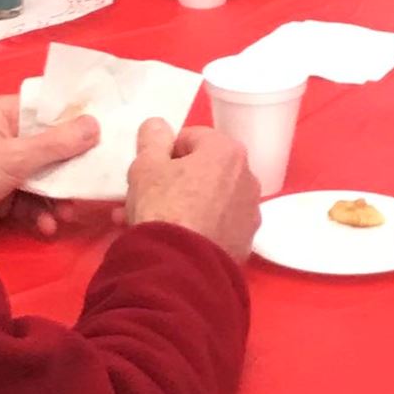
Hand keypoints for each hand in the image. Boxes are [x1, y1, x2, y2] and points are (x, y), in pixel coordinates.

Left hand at [0, 93, 99, 245]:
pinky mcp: (1, 197)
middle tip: (95, 182)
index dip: (78, 120)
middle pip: (52, 147)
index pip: (49, 109)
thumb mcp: (14, 156)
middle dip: (72, 168)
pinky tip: (48, 227)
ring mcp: (4, 168)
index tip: (110, 131)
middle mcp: (6, 137)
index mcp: (5, 114)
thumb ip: (56, 144)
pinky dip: (41, 214)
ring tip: (69, 213)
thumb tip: (95, 125)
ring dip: (59, 197)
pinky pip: (31, 202)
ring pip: (45, 179)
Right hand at [124, 118, 260, 262]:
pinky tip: (172, 240)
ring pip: (209, 200)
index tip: (148, 171)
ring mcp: (249, 213)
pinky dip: (197, 228)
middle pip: (203, 170)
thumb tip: (159, 126)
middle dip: (173, 181)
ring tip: (149, 223)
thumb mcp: (145, 165)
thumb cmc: (162, 206)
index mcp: (227, 151)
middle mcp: (247, 178)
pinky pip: (216, 226)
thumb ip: (152, 137)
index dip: (164, 152)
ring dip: (183, 205)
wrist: (180, 267)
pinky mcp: (245, 243)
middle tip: (144, 197)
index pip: (190, 138)